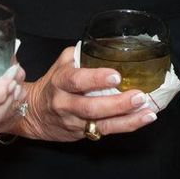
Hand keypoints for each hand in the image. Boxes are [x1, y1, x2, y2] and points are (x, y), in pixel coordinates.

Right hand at [14, 48, 156, 141]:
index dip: (96, 79)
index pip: (76, 80)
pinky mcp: (80, 133)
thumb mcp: (63, 62)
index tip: (116, 76)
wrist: (32, 113)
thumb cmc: (54, 81)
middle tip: (139, 96)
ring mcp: (72, 121)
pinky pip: (104, 131)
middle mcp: (64, 103)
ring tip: (147, 112)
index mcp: (61, 81)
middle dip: (117, 103)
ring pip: (99, 123)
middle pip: (90, 107)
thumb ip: (84, 54)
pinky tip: (143, 119)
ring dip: (126, 119)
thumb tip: (111, 44)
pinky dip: (126, 126)